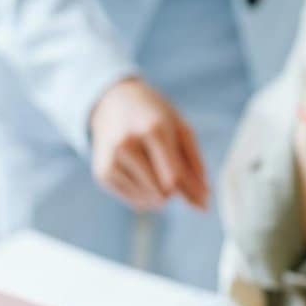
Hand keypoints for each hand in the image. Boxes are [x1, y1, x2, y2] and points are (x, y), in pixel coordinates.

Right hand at [90, 78, 207, 210]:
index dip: (190, 192)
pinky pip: (134, 202)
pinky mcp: (102, 173)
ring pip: (148, 201)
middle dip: (175, 192)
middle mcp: (127, 144)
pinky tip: (141, 174)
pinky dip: (144, 196)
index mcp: (153, 129)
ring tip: (156, 170)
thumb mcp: (181, 130)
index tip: (201, 198)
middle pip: (162, 192)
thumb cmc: (157, 117)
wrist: (114, 102)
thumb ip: (195, 165)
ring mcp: (111, 159)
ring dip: (160, 196)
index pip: (173, 176)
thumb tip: (203, 204)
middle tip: (174, 174)